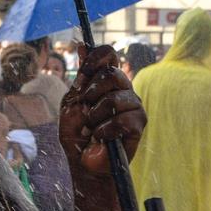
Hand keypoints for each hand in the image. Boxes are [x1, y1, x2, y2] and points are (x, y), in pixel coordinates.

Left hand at [59, 45, 144, 176]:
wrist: (84, 164)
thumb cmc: (77, 135)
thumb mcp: (71, 104)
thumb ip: (80, 78)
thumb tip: (82, 46)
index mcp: (105, 81)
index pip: (108, 54)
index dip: (96, 58)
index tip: (84, 72)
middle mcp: (122, 88)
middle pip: (112, 73)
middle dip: (92, 92)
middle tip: (86, 108)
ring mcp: (132, 104)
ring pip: (115, 98)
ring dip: (96, 116)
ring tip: (92, 129)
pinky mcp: (139, 123)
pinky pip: (123, 119)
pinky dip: (105, 130)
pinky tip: (101, 138)